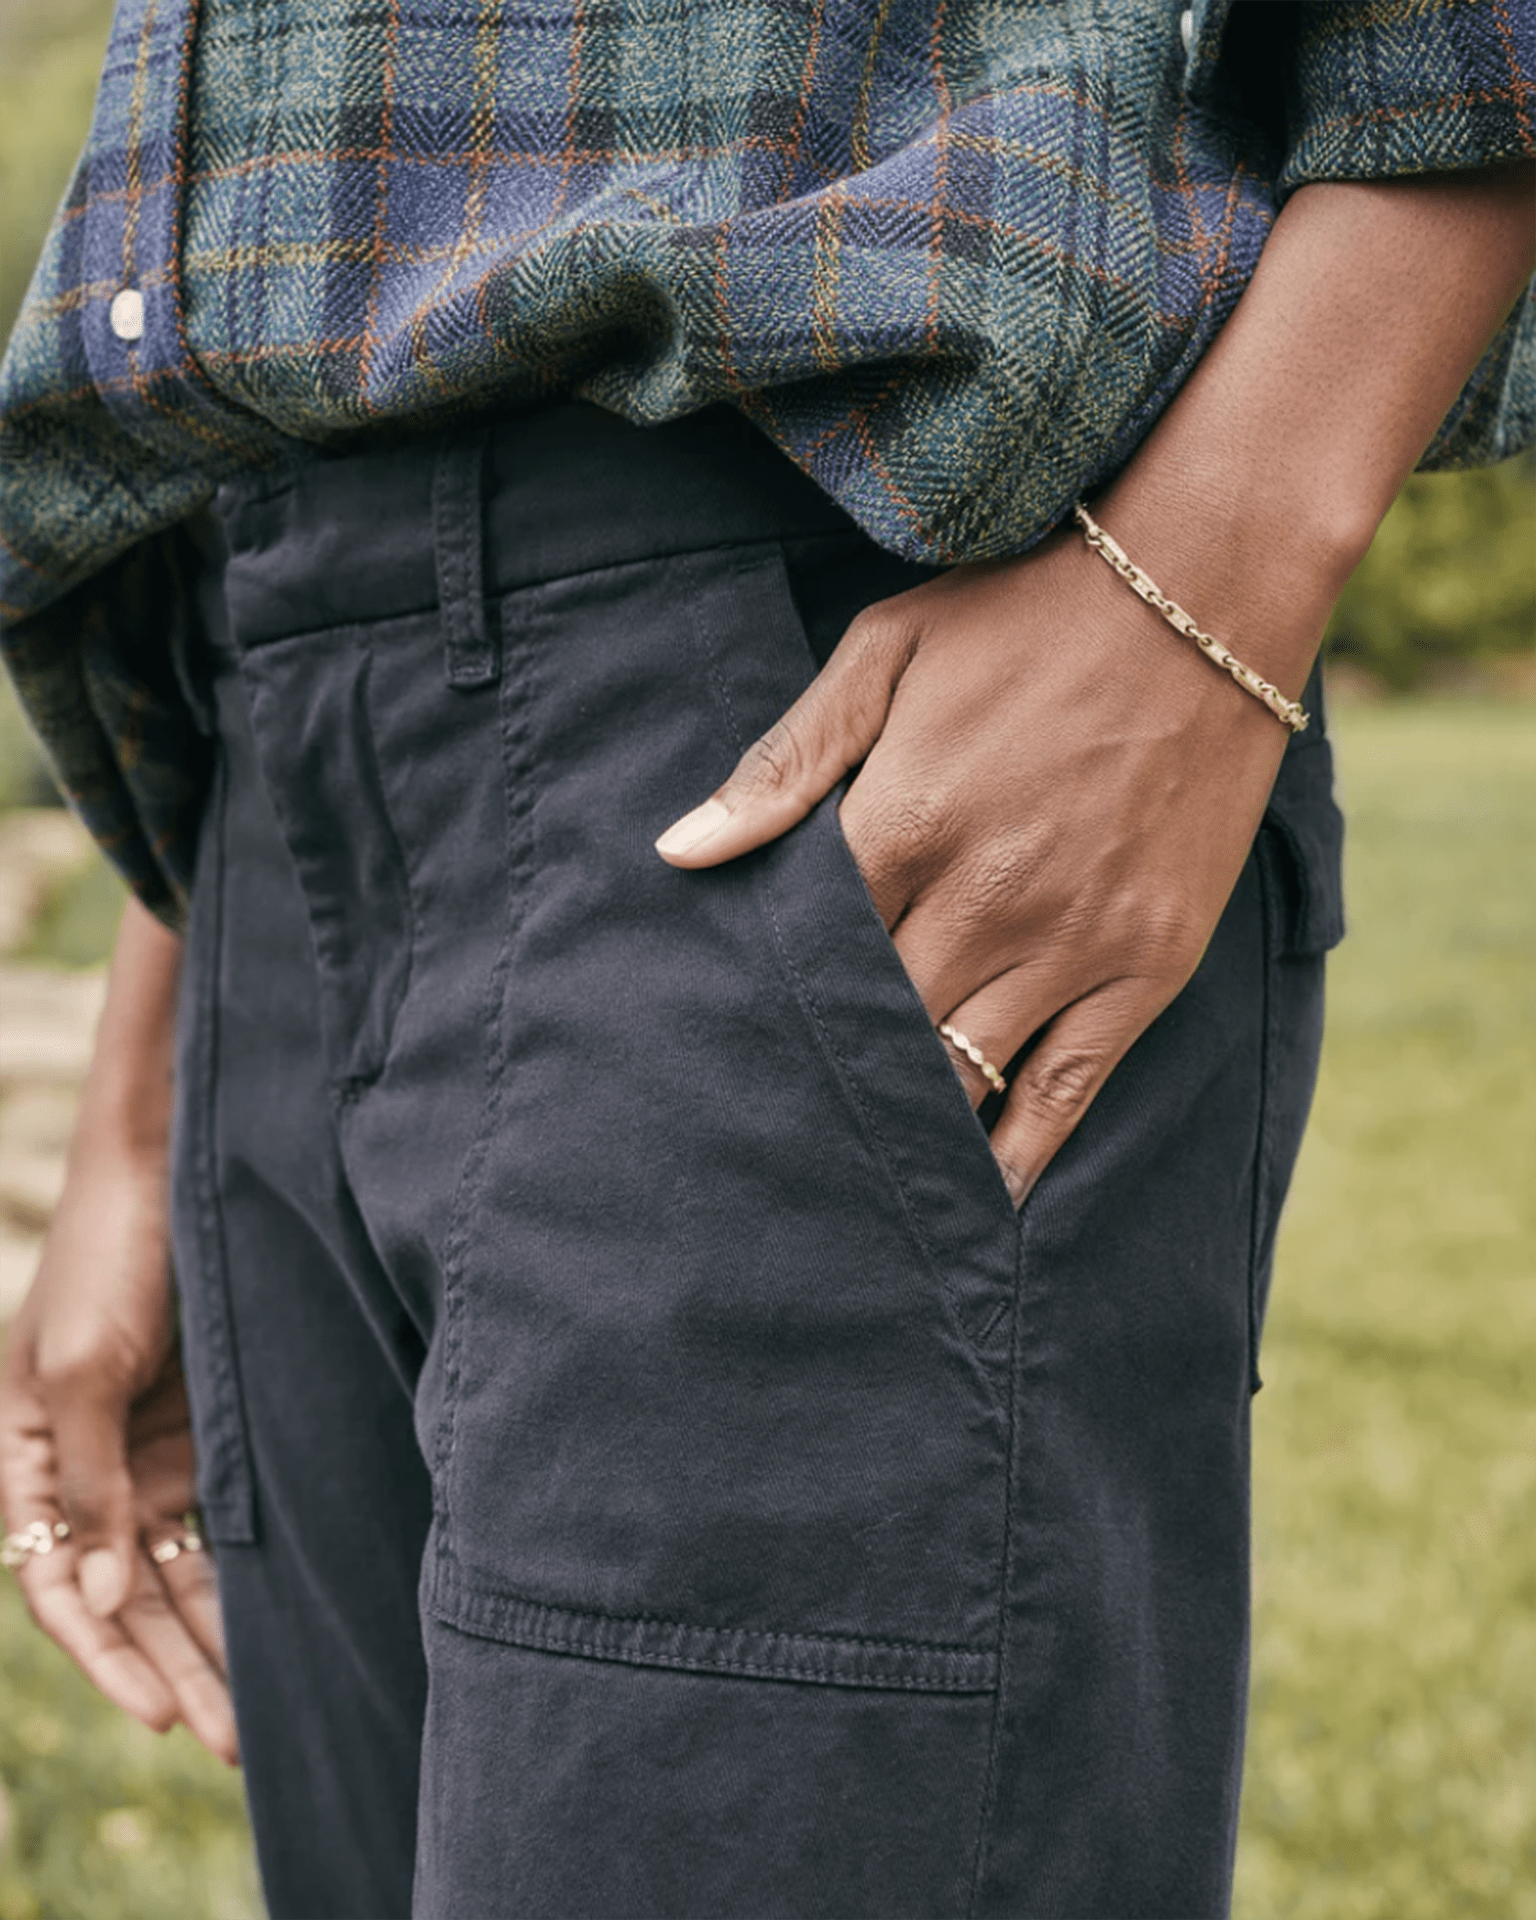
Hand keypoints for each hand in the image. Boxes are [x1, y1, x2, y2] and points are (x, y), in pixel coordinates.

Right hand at [0, 1144, 237, 1764]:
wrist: (177, 1165)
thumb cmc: (109, 1253)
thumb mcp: (84, 1367)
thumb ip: (87, 1484)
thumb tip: (103, 1599)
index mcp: (24, 1456)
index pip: (58, 1584)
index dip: (106, 1654)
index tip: (163, 1713)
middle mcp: (82, 1469)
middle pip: (127, 1595)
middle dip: (174, 1671)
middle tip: (235, 1746)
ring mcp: (145, 1453)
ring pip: (178, 1572)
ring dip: (213, 1641)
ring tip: (263, 1717)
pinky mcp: (204, 1431)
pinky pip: (221, 1523)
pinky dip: (243, 1577)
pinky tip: (280, 1630)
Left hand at [657, 525, 1298, 1203]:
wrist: (1207, 587)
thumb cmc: (1027, 613)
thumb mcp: (885, 652)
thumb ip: (784, 760)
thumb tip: (680, 851)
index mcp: (900, 823)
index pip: (806, 959)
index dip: (764, 1014)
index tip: (723, 1058)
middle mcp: (981, 900)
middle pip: (873, 1031)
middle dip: (820, 1085)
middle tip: (763, 1150)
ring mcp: (1070, 942)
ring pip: (959, 1074)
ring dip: (901, 1131)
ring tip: (842, 1196)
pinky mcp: (1146, 967)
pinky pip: (1066, 1090)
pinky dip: (1015, 1157)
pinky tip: (974, 1206)